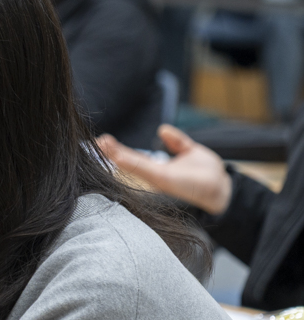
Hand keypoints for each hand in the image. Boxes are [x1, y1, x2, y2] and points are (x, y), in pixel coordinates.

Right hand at [97, 124, 232, 214]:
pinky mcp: (165, 180)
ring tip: (102, 145)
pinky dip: (130, 163)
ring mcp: (158, 178)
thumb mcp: (191, 151)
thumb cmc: (208, 176)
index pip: (133, 157)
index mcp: (158, 169)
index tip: (102, 140)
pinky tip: (118, 157)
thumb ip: (177, 142)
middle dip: (111, 152)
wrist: (223, 190)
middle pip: (128, 162)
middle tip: (96, 142)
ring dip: (116, 155)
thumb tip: (163, 129)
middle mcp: (155, 175)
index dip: (117, 149)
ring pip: (132, 165)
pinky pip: (145, 169)